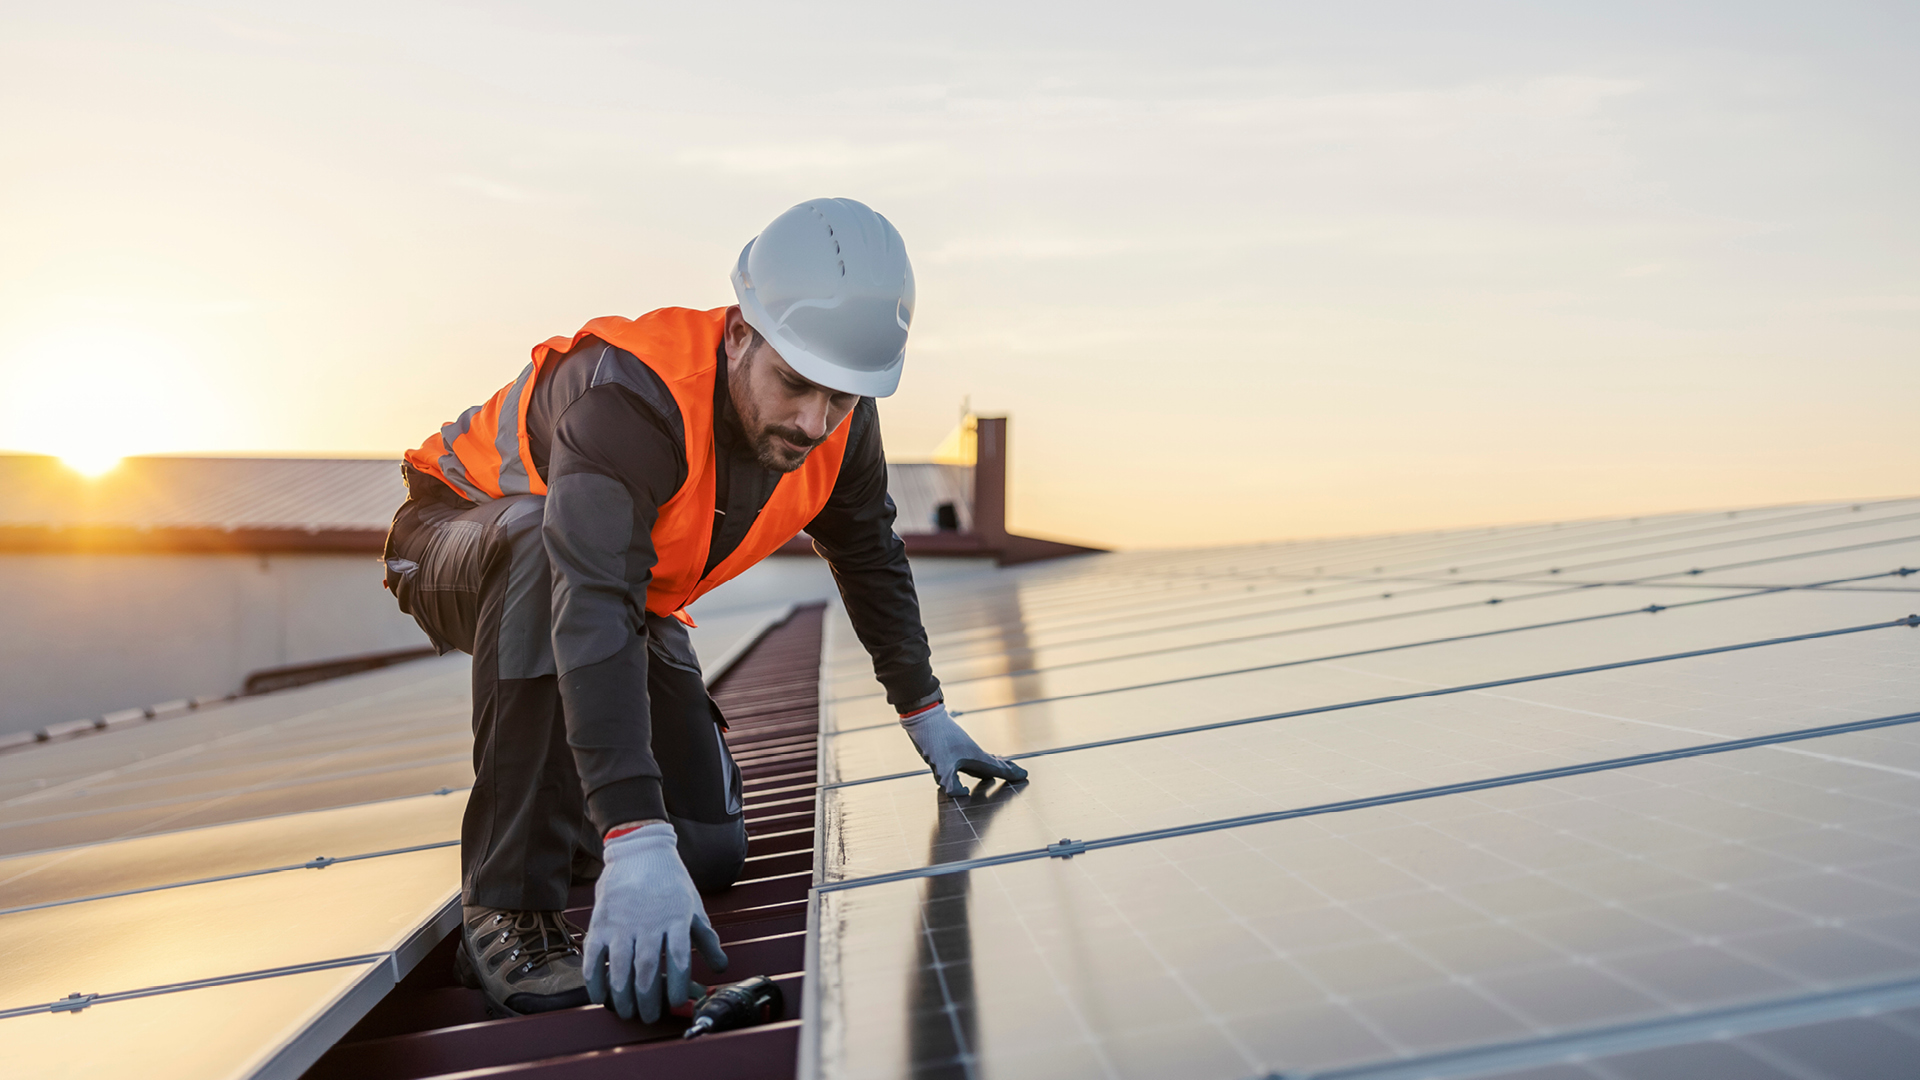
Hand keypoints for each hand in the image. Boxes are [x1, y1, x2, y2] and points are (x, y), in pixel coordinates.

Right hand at [583, 823, 726, 1020]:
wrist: (639, 850)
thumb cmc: (671, 881)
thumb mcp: (693, 906)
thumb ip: (706, 939)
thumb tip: (721, 968)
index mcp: (676, 919)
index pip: (679, 960)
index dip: (678, 986)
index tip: (677, 1003)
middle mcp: (648, 922)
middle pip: (648, 970)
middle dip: (648, 1000)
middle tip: (648, 1017)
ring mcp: (621, 923)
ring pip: (620, 968)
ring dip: (623, 996)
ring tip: (627, 1012)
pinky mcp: (600, 922)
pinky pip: (594, 957)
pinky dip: (595, 980)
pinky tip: (600, 996)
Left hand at [899, 703, 1027, 797]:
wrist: (923, 715)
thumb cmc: (934, 739)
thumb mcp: (941, 766)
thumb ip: (952, 785)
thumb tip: (963, 795)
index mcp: (975, 757)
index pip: (997, 769)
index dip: (1010, 774)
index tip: (1024, 775)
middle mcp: (972, 752)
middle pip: (994, 763)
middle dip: (1006, 769)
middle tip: (1018, 772)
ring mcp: (963, 748)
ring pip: (983, 760)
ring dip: (994, 765)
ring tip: (1000, 769)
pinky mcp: (952, 747)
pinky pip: (973, 758)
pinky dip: (979, 763)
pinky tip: (971, 765)